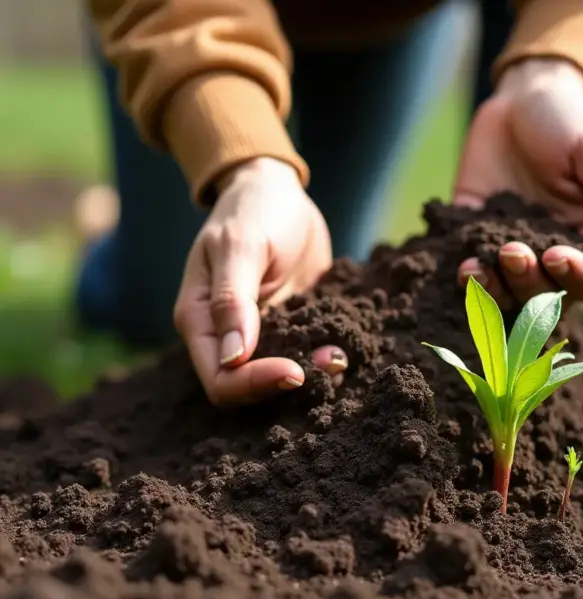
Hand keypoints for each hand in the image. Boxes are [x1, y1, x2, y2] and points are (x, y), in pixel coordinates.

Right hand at [173, 158, 346, 405]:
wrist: (278, 190)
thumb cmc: (252, 210)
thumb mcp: (241, 246)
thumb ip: (233, 301)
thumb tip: (232, 358)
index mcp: (201, 320)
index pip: (220, 380)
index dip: (255, 384)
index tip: (295, 371)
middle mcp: (226, 336)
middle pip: (250, 389)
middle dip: (289, 383)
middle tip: (330, 361)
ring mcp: (260, 334)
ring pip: (281, 378)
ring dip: (313, 374)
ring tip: (340, 355)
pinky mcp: (290, 327)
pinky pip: (305, 355)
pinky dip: (325, 356)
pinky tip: (346, 344)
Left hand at [454, 59, 582, 306]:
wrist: (519, 96)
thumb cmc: (570, 121)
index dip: (579, 279)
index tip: (558, 255)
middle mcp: (552, 254)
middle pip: (547, 295)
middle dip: (529, 281)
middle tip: (514, 251)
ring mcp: (512, 251)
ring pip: (508, 293)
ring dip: (496, 287)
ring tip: (481, 266)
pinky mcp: (475, 239)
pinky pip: (474, 272)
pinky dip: (469, 278)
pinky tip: (463, 267)